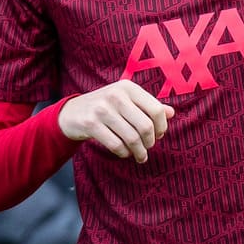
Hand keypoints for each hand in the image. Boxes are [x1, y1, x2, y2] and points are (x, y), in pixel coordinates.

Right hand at [58, 80, 174, 163]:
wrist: (72, 112)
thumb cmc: (106, 107)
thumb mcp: (127, 101)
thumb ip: (148, 106)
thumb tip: (171, 113)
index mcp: (128, 87)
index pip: (156, 109)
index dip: (161, 126)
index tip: (159, 135)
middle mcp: (116, 95)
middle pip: (145, 126)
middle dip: (150, 142)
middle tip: (148, 147)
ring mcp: (102, 109)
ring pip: (131, 138)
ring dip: (139, 151)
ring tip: (140, 156)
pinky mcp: (91, 124)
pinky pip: (116, 145)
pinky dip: (124, 153)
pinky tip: (125, 153)